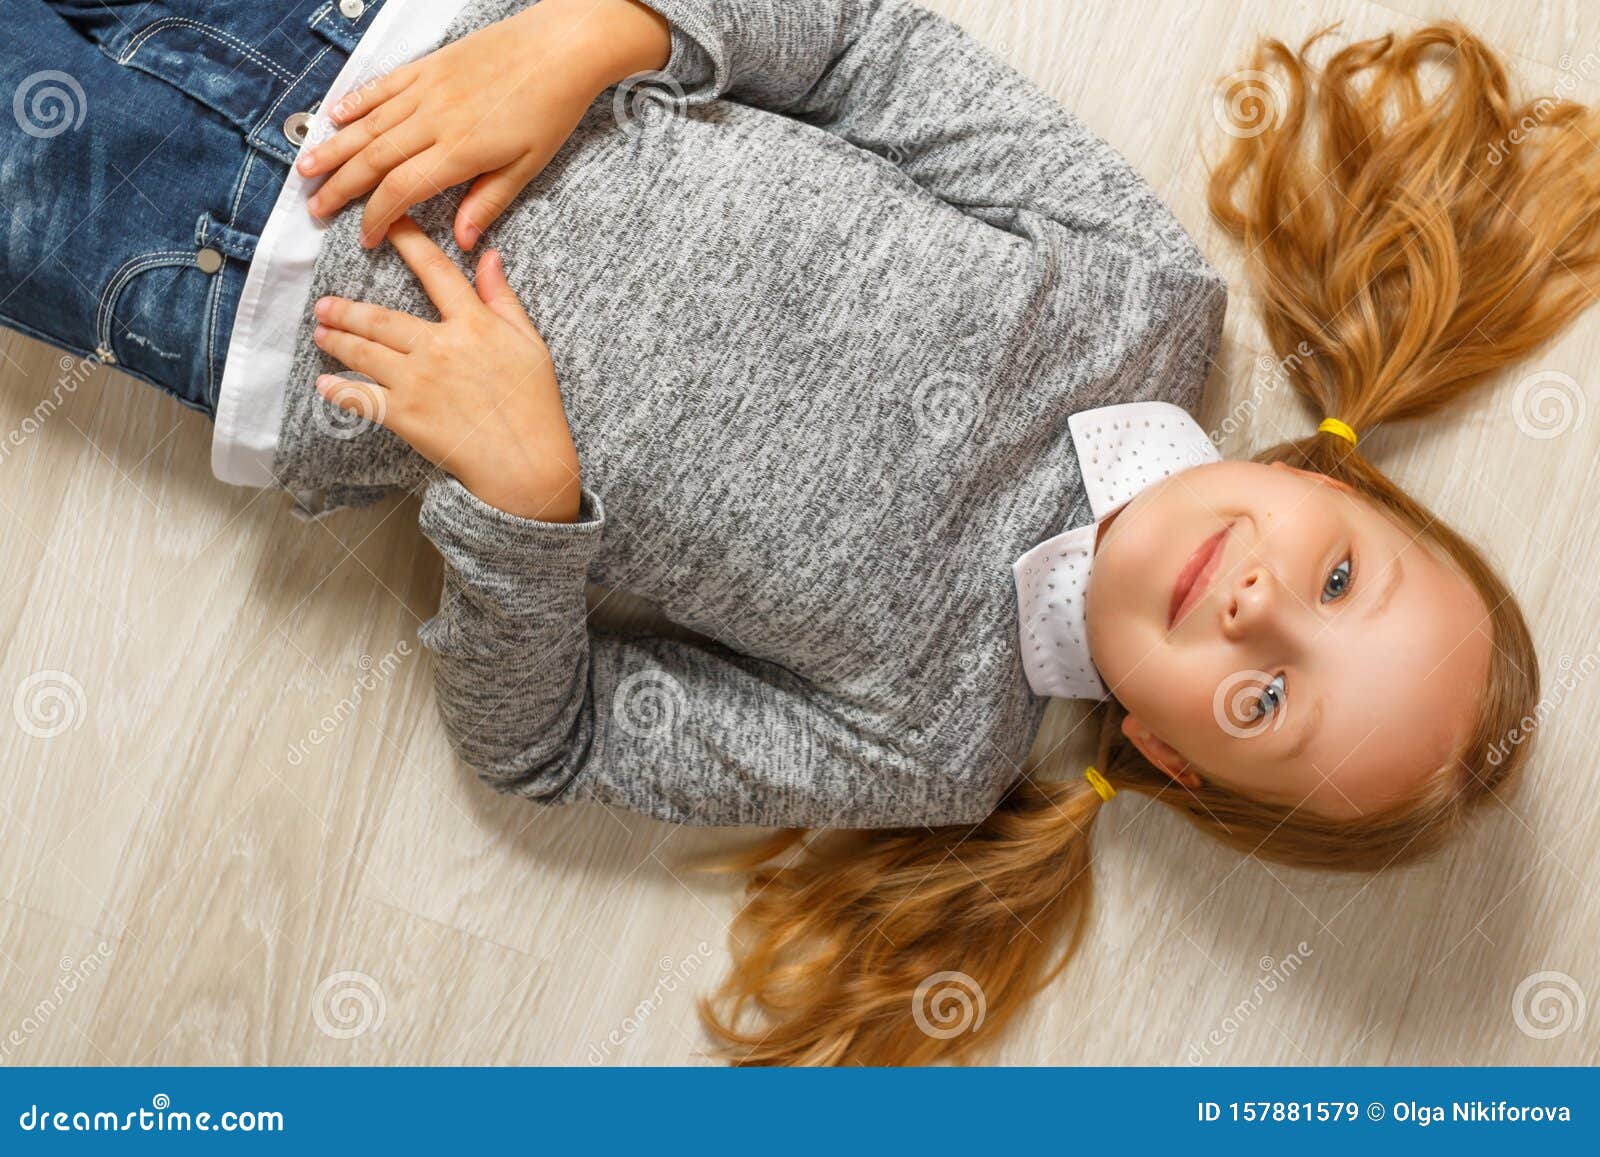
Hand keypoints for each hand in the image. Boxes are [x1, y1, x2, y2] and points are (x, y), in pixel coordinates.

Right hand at [298, 0, 668, 250]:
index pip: (402, 190)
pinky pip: (382, 86)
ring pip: (368, 123)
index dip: (377, 217)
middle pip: (374, 159)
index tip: (365, 237)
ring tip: (306, 169)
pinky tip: (335, 117)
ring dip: (334, 147)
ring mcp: (427, 89)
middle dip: (340, 187)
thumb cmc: (550, 108)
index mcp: (460, 151)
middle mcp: (434, 119)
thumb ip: (489, 201)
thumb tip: (462, 241)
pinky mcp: (428, 66)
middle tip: (315, 208)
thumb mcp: (528, 166)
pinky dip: (355, 102)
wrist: (559, 47)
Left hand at [311, 217, 581, 522]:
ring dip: (338, 340)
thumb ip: (504, 299)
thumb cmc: (535, 405)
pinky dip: (339, 390)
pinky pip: (362, 398)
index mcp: (473, 324)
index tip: (387, 224)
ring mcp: (417, 381)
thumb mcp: (530, 344)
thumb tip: (489, 257)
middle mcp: (439, 346)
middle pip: (381, 318)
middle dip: (348, 309)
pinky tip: (324, 383)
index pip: (435, 271)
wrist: (526, 463)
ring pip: (365, 352)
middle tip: (325, 304)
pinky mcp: (405, 416)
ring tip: (321, 332)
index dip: (409, 242)